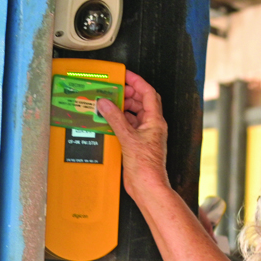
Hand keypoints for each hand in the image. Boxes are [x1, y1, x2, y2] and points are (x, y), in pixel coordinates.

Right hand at [96, 70, 168, 200]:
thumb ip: (115, 118)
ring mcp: (145, 136)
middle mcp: (152, 126)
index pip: (148, 93)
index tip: (125, 75)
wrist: (147, 186)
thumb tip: (105, 103)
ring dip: (123, 108)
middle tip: (114, 89)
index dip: (137, 81)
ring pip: (135, 114)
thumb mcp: (128, 137)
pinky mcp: (138, 144)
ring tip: (110, 103)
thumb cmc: (146, 166)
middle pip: (142, 102)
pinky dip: (120, 121)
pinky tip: (110, 120)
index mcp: (155, 121)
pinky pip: (129, 126)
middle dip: (128, 94)